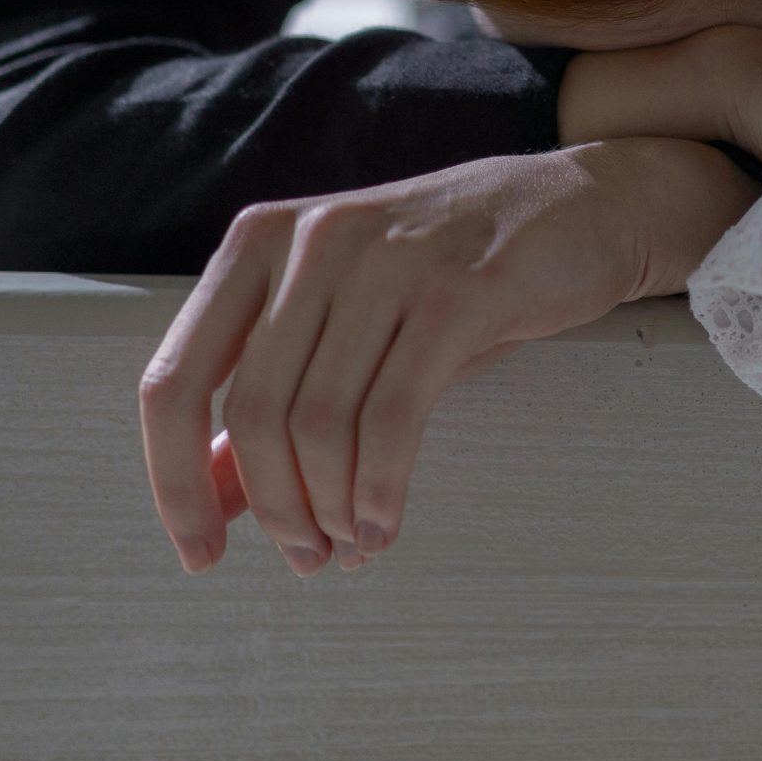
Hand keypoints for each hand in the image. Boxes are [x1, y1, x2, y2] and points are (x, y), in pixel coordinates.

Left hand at [137, 137, 759, 577]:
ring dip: (331, 508)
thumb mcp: (353, 311)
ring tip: (354, 544)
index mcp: (262, 240)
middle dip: (274, 508)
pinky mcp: (459, 292)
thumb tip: (216, 494)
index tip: (201, 549)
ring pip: (320, 421)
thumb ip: (279, 389)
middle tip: (307, 556)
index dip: (174, 482)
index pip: (175, 379)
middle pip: (251, 412)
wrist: (587, 204)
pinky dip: (381, 488)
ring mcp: (387, 261)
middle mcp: (313, 241)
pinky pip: (394, 416)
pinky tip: (385, 519)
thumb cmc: (462, 266)